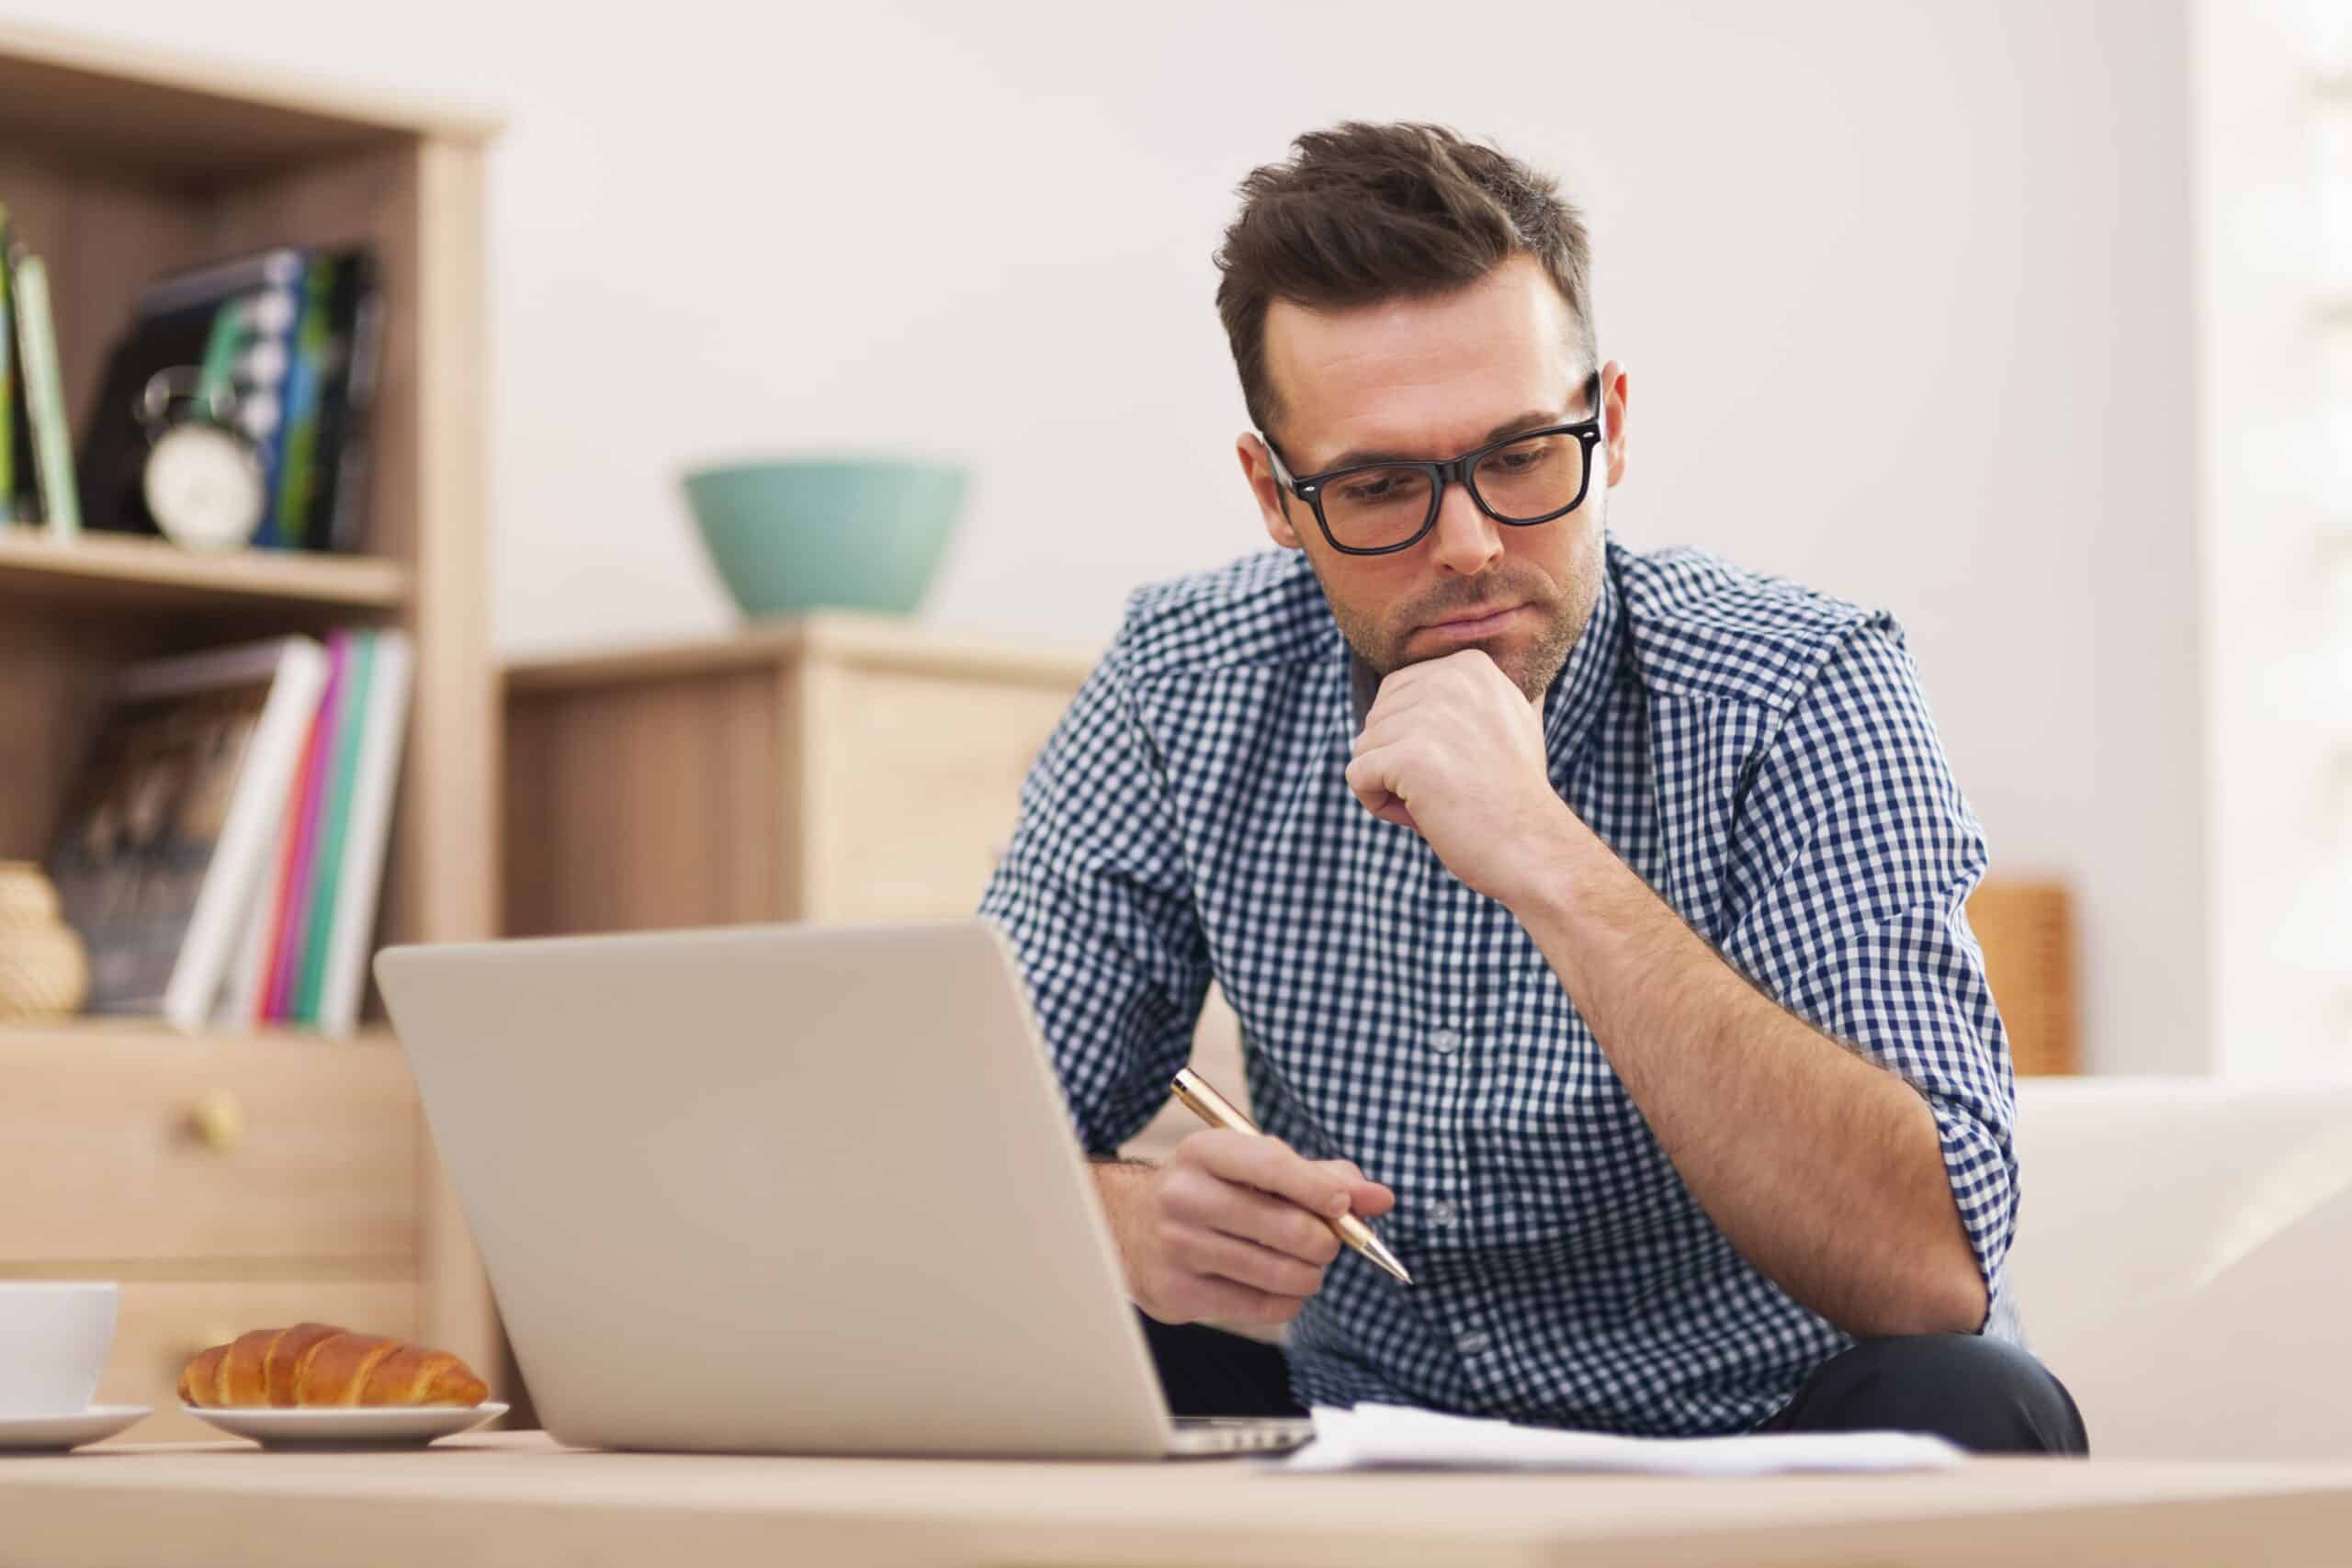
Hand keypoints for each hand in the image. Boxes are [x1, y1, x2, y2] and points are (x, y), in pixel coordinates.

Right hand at [1096, 1130, 1395, 1327]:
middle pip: (1286, 1227)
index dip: (1317, 1187)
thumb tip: (1380, 1198)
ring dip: (1309, 1275)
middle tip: (1326, 1242)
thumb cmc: (1211, 1192)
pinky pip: (1262, 1309)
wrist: (1128, 1225)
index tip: (1345, 1205)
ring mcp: (1177, 1248)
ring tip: (1303, 1265)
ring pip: (1280, 1274)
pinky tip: (1276, 1287)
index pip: (1270, 1164)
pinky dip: (1287, 1301)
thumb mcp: (1252, 1167)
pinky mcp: (1177, 1294)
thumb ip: (1319, 1177)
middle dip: (1325, 1241)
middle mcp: (1184, 1196)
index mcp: (1204, 1152)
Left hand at [1343, 648, 1570, 904]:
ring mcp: (1428, 716)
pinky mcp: (1409, 756)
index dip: (1415, 738)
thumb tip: (1449, 669)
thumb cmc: (1516, 794)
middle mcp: (1450, 679)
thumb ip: (1473, 691)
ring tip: (1442, 801)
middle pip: (1376, 719)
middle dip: (1399, 760)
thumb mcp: (1510, 718)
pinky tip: (1422, 815)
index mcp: (1470, 665)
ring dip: (1392, 786)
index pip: (1396, 692)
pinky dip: (1378, 804)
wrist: (1536, 847)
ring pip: (1364, 748)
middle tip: (1451, 786)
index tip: (1461, 762)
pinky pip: (1357, 775)